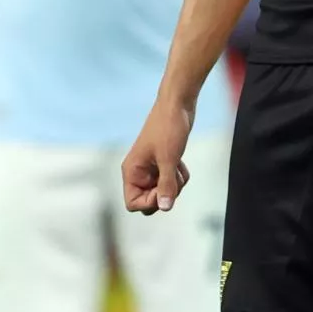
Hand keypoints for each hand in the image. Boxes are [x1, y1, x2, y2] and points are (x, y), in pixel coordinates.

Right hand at [122, 96, 193, 215]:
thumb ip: (166, 185)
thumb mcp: (169, 159)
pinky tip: (180, 161)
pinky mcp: (163, 162)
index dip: (149, 202)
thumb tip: (165, 208)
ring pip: (163, 191)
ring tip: (177, 165)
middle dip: (165, 193)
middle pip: (150, 200)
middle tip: (173, 178)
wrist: (178, 103)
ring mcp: (152, 167)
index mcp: (132, 171)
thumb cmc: (169, 127)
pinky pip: (171, 181)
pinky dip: (178, 175)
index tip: (163, 190)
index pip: (133, 203)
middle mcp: (139, 171)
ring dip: (175, 183)